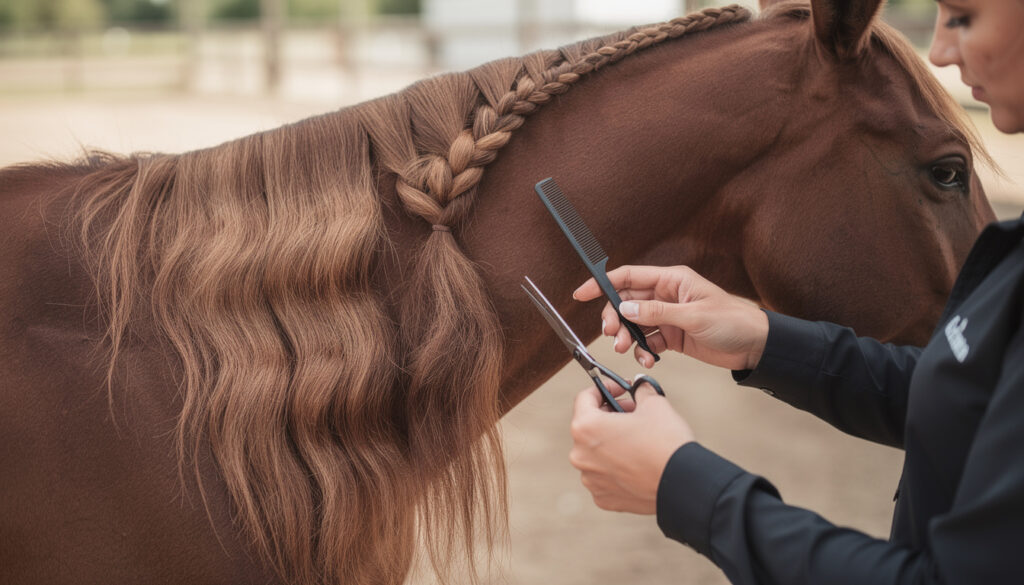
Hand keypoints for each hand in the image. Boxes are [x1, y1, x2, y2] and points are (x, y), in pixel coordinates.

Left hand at [569, 381, 694, 513]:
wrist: (683, 485)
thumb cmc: (666, 442)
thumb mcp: (655, 404)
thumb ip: (641, 390)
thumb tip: (639, 385)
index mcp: (585, 428)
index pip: (585, 398)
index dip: (605, 389)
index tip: (622, 389)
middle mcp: (580, 455)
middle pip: (589, 427)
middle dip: (610, 415)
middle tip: (634, 412)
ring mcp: (590, 479)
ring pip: (596, 453)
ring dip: (612, 443)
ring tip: (637, 440)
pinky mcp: (603, 498)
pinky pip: (604, 476)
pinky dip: (616, 468)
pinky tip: (637, 464)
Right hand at [573, 265, 768, 370]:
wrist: (755, 346)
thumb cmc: (733, 321)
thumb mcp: (693, 315)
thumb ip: (657, 312)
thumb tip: (625, 309)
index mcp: (671, 280)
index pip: (628, 277)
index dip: (602, 283)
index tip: (581, 293)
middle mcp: (666, 296)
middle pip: (626, 303)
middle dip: (615, 319)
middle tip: (614, 335)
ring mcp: (667, 317)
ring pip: (634, 325)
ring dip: (628, 338)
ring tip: (630, 351)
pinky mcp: (672, 336)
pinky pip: (648, 342)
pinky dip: (644, 351)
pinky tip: (649, 360)